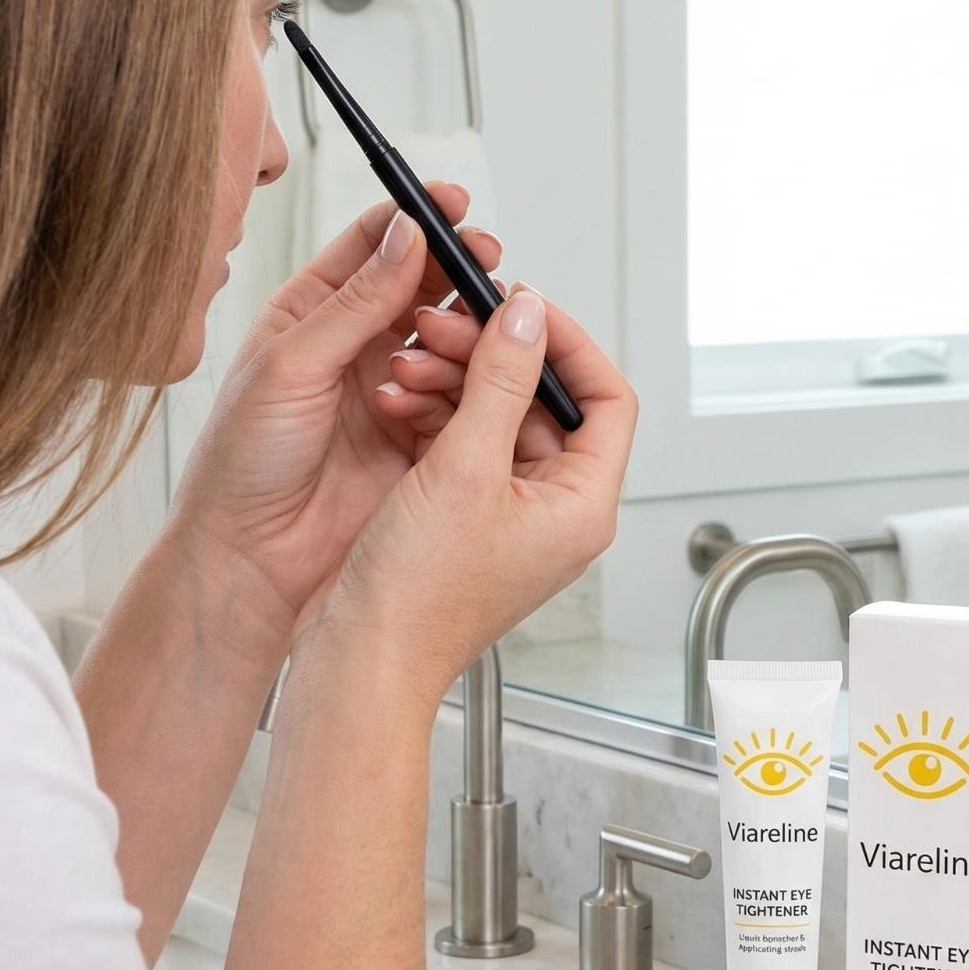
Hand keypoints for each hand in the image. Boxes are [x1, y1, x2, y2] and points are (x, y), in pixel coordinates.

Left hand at [168, 185, 502, 639]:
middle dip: (460, 273)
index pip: (376, 246)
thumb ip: (355, 302)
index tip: (454, 207)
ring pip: (451, 342)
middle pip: (426, 288)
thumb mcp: (292, 365)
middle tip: (487, 265)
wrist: (252, 558)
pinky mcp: (423, 439)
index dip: (418, 221)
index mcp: (313, 314)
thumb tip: (407, 235)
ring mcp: (395, 392)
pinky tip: (462, 393)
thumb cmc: (242, 464)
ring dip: (463, 335)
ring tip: (461, 341)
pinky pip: (464, 399)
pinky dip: (470, 388)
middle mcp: (358, 348)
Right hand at [305, 283, 636, 702]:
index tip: (520, 309)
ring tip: (405, 364)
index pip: (607, 399)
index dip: (568, 344)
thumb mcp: (464, 468)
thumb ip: (501, 383)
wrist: (360, 660)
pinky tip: (393, 399)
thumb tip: (529, 319)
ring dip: (454, 380)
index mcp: (583, 504)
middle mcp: (557, 509)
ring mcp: (512, 514)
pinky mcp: (468, 517)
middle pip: (546, 401)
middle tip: (442, 326)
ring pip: (498, 417)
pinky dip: (432, 414)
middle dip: (491, 357)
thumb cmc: (417, 598)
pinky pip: (463, 443)